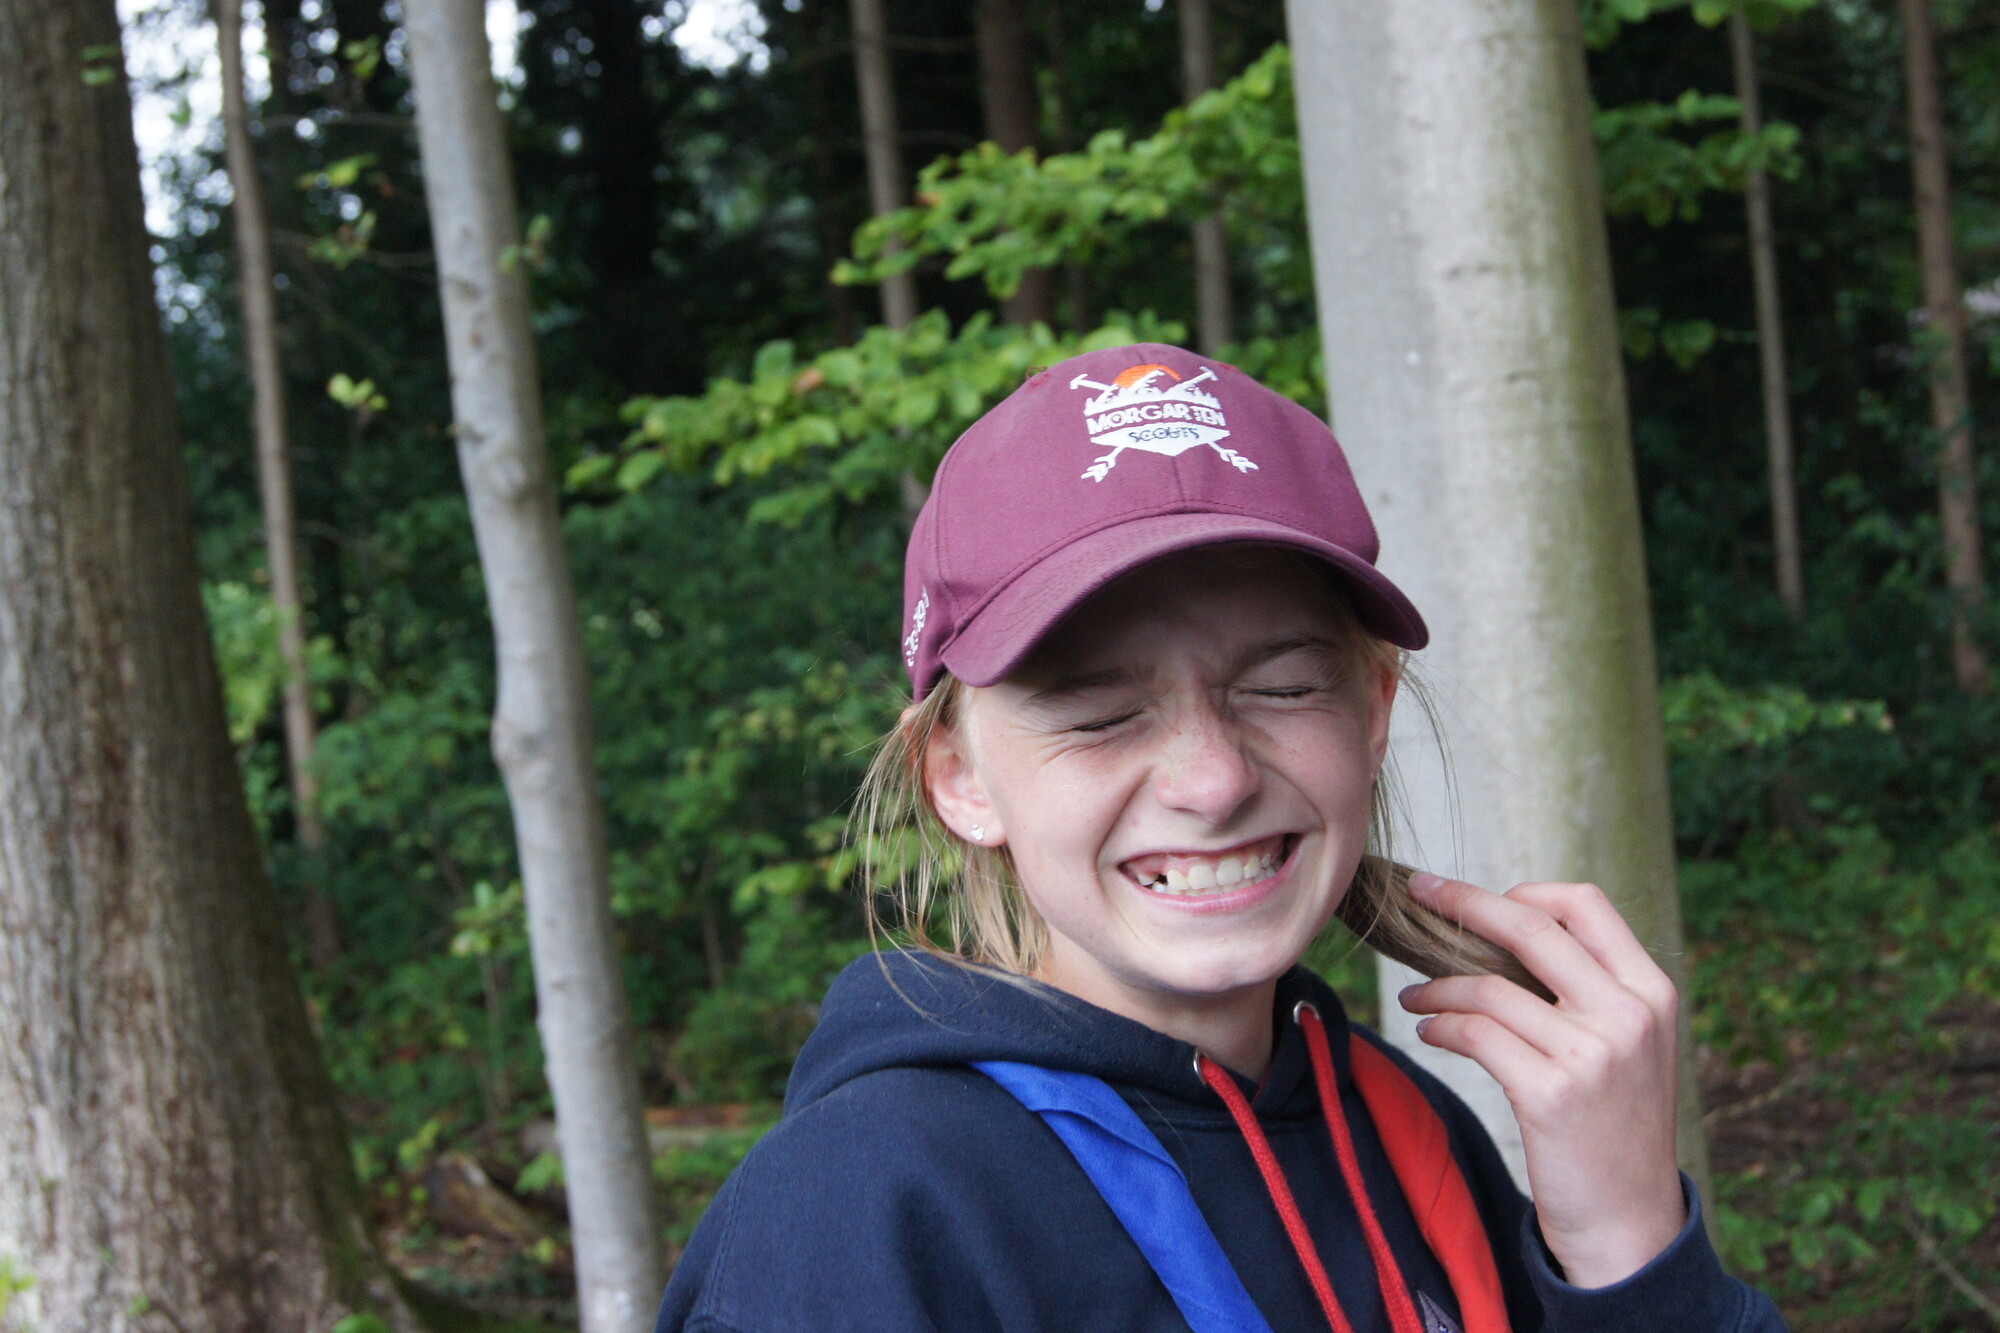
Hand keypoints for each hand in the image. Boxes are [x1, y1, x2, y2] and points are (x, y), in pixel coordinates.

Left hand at [1398, 872, 1686, 1288]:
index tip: (1475, 896)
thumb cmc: (1614, 1129)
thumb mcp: (1628, 1048)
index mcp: (1652, 991)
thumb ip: (1589, 990)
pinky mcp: (1551, 1093)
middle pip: (1530, 926)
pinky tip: (1428, 1032)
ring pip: (1487, 986)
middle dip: (1462, 902)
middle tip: (1418, 894)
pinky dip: (1439, 1026)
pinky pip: (1473, 1033)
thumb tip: (1504, 930)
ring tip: (1414, 997)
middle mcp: (1629, 1013)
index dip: (1524, 889)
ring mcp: (1592, 1052)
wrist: (1630, 1226)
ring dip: (1435, 985)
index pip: (1586, 904)